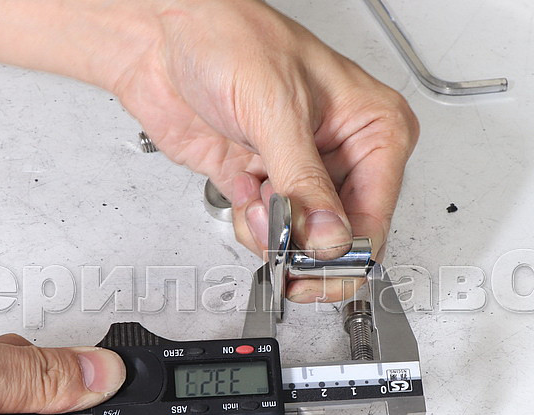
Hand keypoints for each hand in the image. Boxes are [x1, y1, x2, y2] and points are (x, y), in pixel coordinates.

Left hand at [111, 0, 418, 300]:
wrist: (157, 34)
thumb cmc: (226, 33)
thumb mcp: (277, 108)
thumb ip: (304, 181)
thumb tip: (329, 236)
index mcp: (371, 125)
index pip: (376, 210)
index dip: (349, 247)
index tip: (319, 262)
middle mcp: (340, 152)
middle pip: (343, 235)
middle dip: (308, 245)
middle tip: (286, 248)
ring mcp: (298, 171)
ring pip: (304, 241)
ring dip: (275, 236)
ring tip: (257, 203)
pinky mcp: (261, 183)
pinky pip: (268, 232)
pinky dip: (252, 228)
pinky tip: (244, 197)